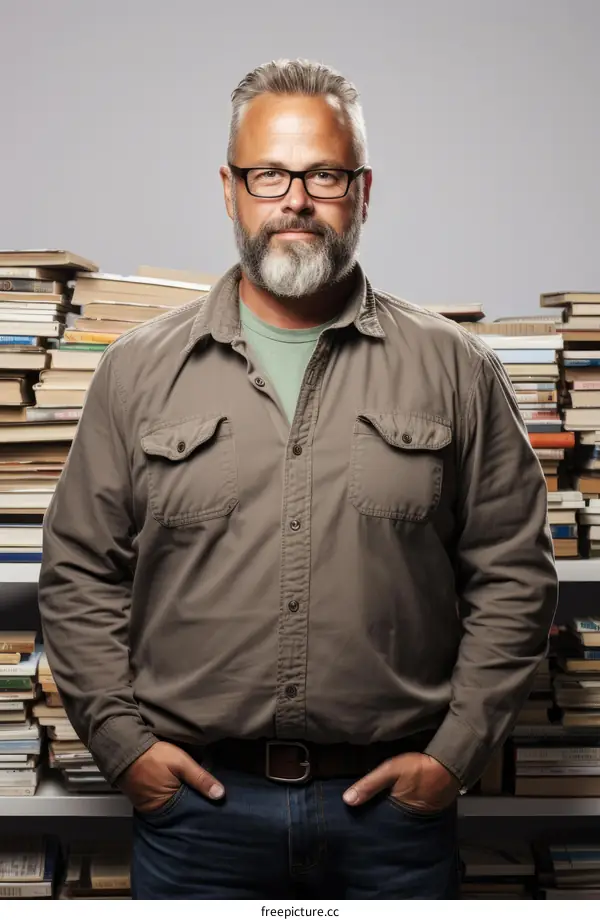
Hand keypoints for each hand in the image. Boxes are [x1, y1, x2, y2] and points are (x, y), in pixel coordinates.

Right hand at [117, 741, 224, 812]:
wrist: (125, 746)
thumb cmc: (154, 755)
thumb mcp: (181, 763)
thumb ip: (200, 778)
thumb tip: (220, 795)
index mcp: (166, 806)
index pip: (190, 812)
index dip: (202, 806)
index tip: (216, 803)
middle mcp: (156, 810)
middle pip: (181, 810)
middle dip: (193, 803)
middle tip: (209, 797)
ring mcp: (148, 805)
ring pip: (172, 805)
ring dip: (182, 798)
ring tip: (198, 792)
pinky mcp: (143, 797)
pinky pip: (161, 799)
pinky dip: (170, 794)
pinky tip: (179, 787)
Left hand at [342, 752, 459, 812]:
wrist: (448, 765)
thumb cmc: (418, 768)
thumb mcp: (390, 771)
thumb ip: (370, 784)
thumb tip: (347, 800)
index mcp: (395, 812)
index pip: (375, 823)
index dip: (364, 822)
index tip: (351, 823)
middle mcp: (406, 820)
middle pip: (386, 824)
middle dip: (376, 822)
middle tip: (359, 821)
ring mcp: (417, 818)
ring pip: (397, 821)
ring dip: (388, 818)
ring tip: (374, 816)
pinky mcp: (425, 813)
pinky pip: (408, 816)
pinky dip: (401, 814)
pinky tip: (394, 808)